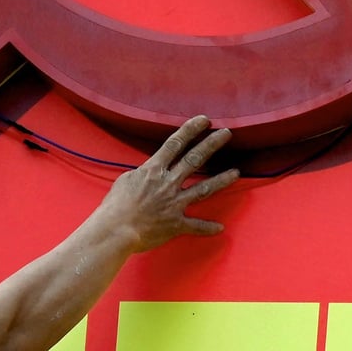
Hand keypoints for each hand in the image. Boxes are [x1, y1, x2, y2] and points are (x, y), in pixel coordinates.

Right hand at [95, 116, 238, 251]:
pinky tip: (220, 228)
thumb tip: (151, 172)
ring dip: (221, 180)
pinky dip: (207, 228)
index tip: (205, 120)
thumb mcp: (126, 180)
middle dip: (211, 144)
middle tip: (226, 134)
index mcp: (153, 170)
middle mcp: (167, 183)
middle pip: (194, 159)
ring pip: (203, 189)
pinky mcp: (175, 224)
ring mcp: (174, 203)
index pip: (175, 144)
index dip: (191, 130)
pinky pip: (195, 225)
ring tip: (236, 173)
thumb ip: (144, 174)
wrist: (115, 230)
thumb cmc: (115, 205)